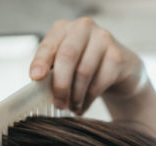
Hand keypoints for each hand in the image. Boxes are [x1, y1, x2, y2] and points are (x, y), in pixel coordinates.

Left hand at [29, 18, 148, 115]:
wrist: (120, 68)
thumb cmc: (85, 66)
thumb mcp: (65, 65)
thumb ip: (52, 71)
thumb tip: (40, 88)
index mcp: (64, 28)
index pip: (49, 44)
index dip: (41, 61)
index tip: (35, 78)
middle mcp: (83, 27)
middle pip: (67, 55)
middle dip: (60, 84)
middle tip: (58, 104)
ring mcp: (103, 39)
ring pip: (83, 71)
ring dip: (75, 96)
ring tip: (72, 107)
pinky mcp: (117, 56)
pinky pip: (99, 82)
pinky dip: (88, 100)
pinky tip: (83, 107)